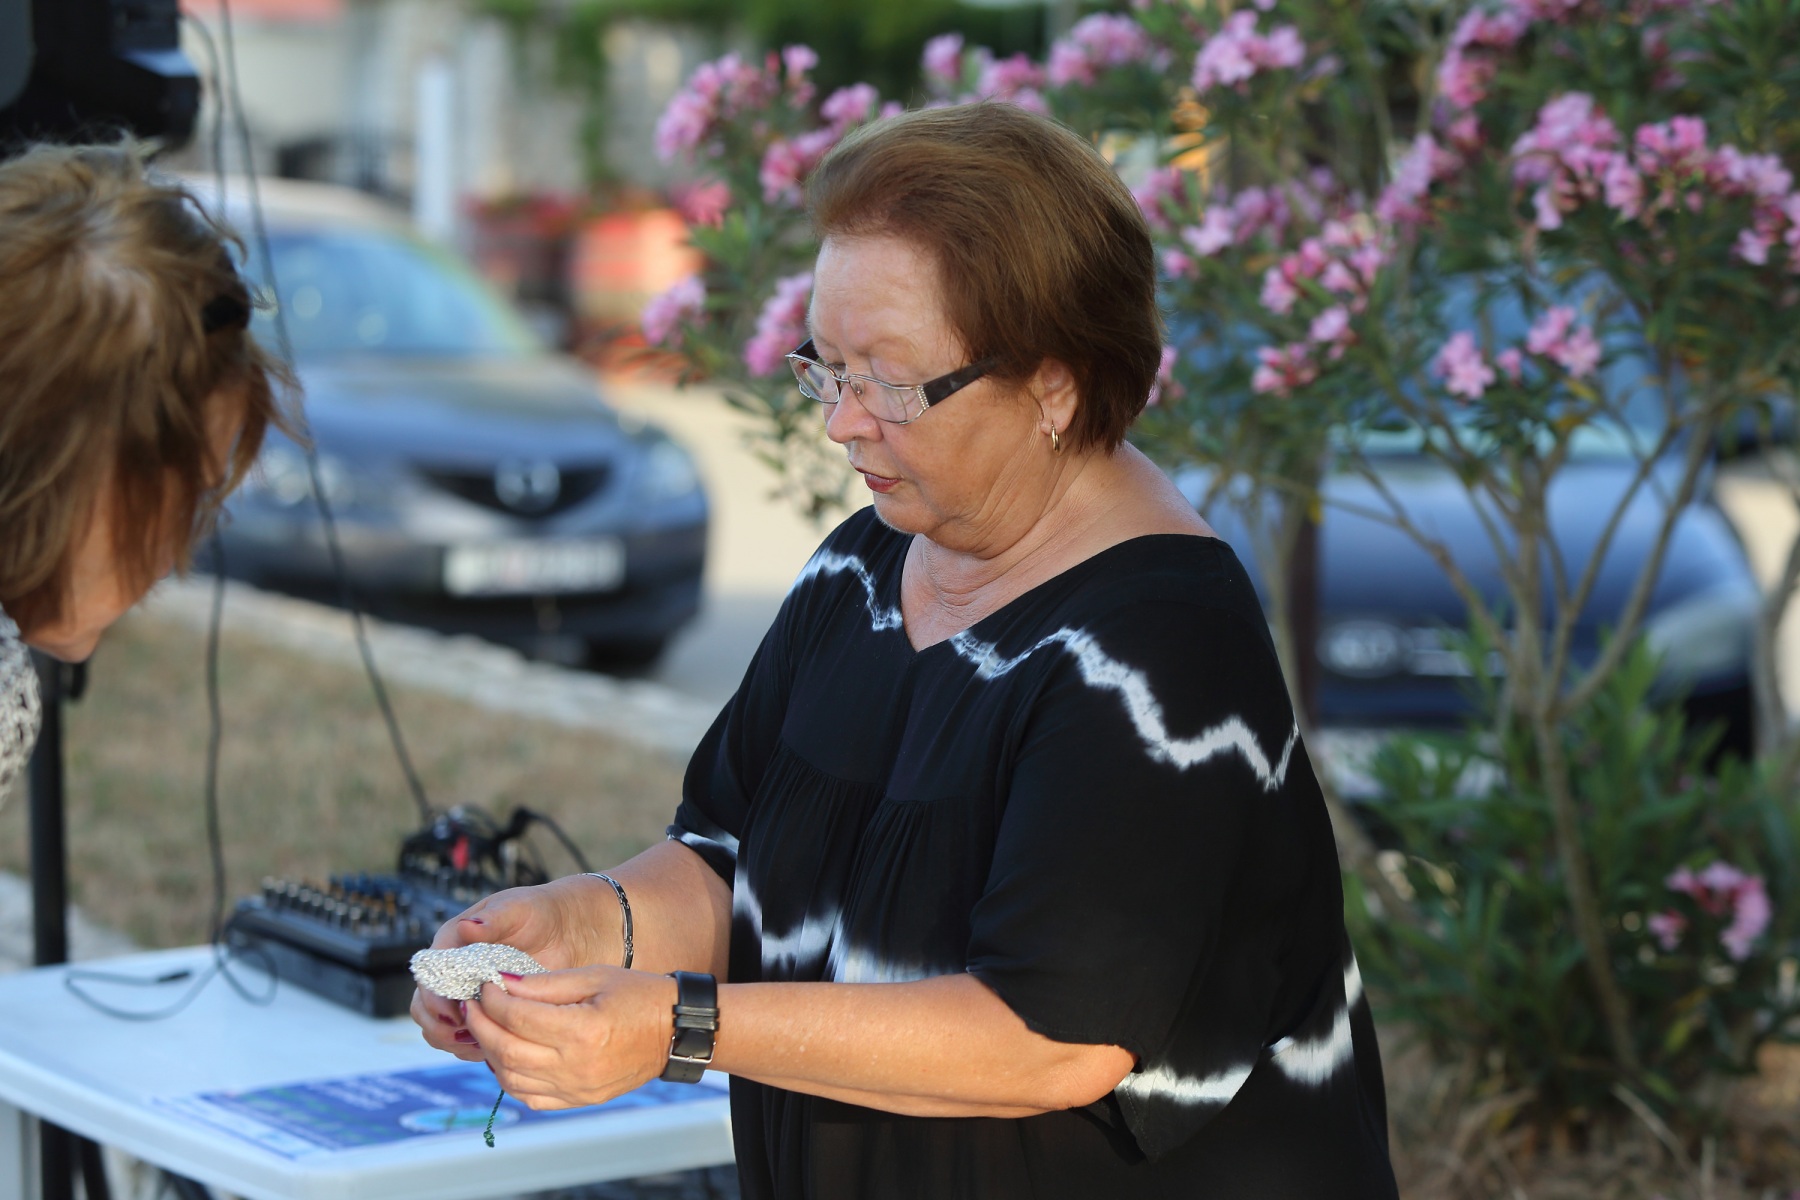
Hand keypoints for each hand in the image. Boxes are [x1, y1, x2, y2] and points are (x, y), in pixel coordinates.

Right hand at [409, 877, 614, 1057]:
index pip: (428, 977)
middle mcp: (452, 973)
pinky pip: (465, 1038)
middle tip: (466, 1034)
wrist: (562, 932)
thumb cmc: (536, 913)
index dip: (435, 1000)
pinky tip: (494, 1048)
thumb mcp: (515, 910)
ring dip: (454, 1042)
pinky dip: (473, 1047)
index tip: (456, 1013)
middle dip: (439, 1027)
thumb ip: (492, 920)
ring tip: (481, 1045)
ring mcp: (467, 995)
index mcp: (451, 945)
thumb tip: (467, 927)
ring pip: (440, 1029)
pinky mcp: (485, 1013)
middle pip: (424, 1008)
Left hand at [465, 967, 676, 1109]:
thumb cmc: (640, 996)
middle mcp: (576, 1066)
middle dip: (481, 1025)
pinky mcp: (579, 1100)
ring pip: (510, 1078)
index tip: (486, 984)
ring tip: (486, 1027)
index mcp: (583, 1030)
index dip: (493, 999)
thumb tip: (503, 983)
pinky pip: (529, 1097)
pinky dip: (509, 1077)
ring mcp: (576, 1089)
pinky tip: (506, 1055)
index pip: (518, 1017)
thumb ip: (546, 983)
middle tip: (474, 1005)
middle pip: (505, 1051)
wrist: (675, 1031)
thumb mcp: (595, 976)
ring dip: (489, 1052)